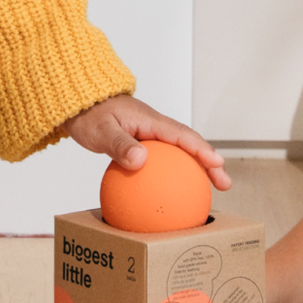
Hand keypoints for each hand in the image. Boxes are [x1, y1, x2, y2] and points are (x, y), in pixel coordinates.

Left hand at [58, 94, 231, 190]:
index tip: (217, 164)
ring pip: (178, 154)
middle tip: (224, 185)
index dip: (202, 149)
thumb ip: (120, 144)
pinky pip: (161, 162)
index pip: (182, 135)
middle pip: (189, 146)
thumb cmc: (89, 114)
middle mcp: (156, 127)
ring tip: (205, 195)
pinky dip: (170, 176)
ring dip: (195, 171)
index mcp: (151, 121)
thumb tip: (141, 161)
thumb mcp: (101, 130)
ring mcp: (150, 137)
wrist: (77, 105)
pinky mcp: (142, 145)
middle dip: (210, 164)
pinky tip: (165, 197)